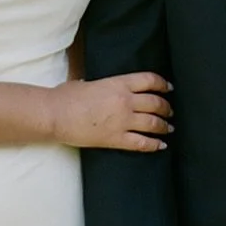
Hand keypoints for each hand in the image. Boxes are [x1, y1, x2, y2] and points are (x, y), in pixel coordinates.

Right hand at [48, 73, 172, 152]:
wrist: (55, 114)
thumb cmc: (66, 96)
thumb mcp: (88, 81)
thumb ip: (102, 85)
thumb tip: (103, 88)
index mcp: (118, 83)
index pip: (149, 80)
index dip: (162, 84)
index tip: (168, 88)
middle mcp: (125, 101)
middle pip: (155, 103)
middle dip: (166, 107)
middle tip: (170, 111)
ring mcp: (122, 121)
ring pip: (152, 123)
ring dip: (163, 126)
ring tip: (169, 128)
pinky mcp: (116, 139)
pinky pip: (141, 143)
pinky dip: (153, 144)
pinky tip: (160, 145)